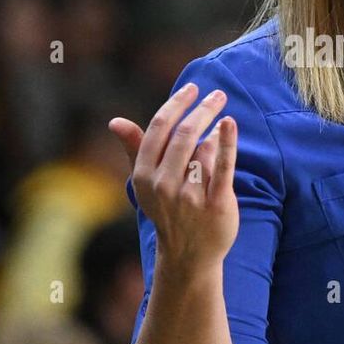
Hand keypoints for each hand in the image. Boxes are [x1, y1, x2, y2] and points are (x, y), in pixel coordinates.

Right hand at [108, 83, 238, 270]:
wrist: (189, 255)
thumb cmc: (168, 210)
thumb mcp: (146, 183)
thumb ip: (135, 149)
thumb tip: (114, 121)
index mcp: (143, 175)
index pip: (159, 128)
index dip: (177, 103)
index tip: (193, 88)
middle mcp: (163, 185)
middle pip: (184, 134)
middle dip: (202, 109)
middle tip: (219, 94)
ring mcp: (189, 196)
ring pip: (203, 149)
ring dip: (214, 128)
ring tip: (222, 117)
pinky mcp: (215, 204)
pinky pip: (223, 167)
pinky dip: (227, 142)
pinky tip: (229, 124)